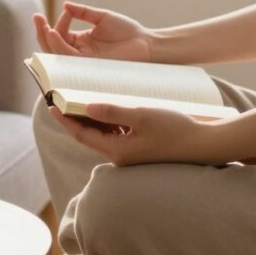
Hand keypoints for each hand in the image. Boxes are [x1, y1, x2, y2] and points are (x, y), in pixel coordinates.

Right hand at [33, 2, 150, 61]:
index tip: (67, 11)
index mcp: (81, 41)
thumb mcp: (102, 17)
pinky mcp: (89, 66)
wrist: (146, 44)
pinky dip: (60, 47)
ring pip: (57, 54)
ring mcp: (83, 60)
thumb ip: (84, 12)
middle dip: (42, 32)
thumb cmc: (128, 31)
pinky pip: (69, 58)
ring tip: (45, 27)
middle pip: (52, 46)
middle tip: (36, 17)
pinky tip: (55, 35)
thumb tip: (65, 5)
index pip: (60, 33)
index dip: (58, 22)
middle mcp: (79, 52)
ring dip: (48, 40)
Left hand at [49, 104, 255, 166]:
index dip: (65, 119)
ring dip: (91, 119)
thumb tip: (86, 106)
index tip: (50, 105)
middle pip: (89, 135)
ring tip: (78, 99)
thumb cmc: (175, 129)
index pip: (82, 134)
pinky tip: (106, 107)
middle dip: (75, 117)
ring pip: (103, 135)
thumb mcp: (141, 115)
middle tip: (60, 98)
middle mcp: (120, 156)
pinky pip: (117, 135)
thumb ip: (113, 111)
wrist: (205, 144)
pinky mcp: (140, 150)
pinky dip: (108, 122)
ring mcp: (130, 154)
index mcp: (117, 150)